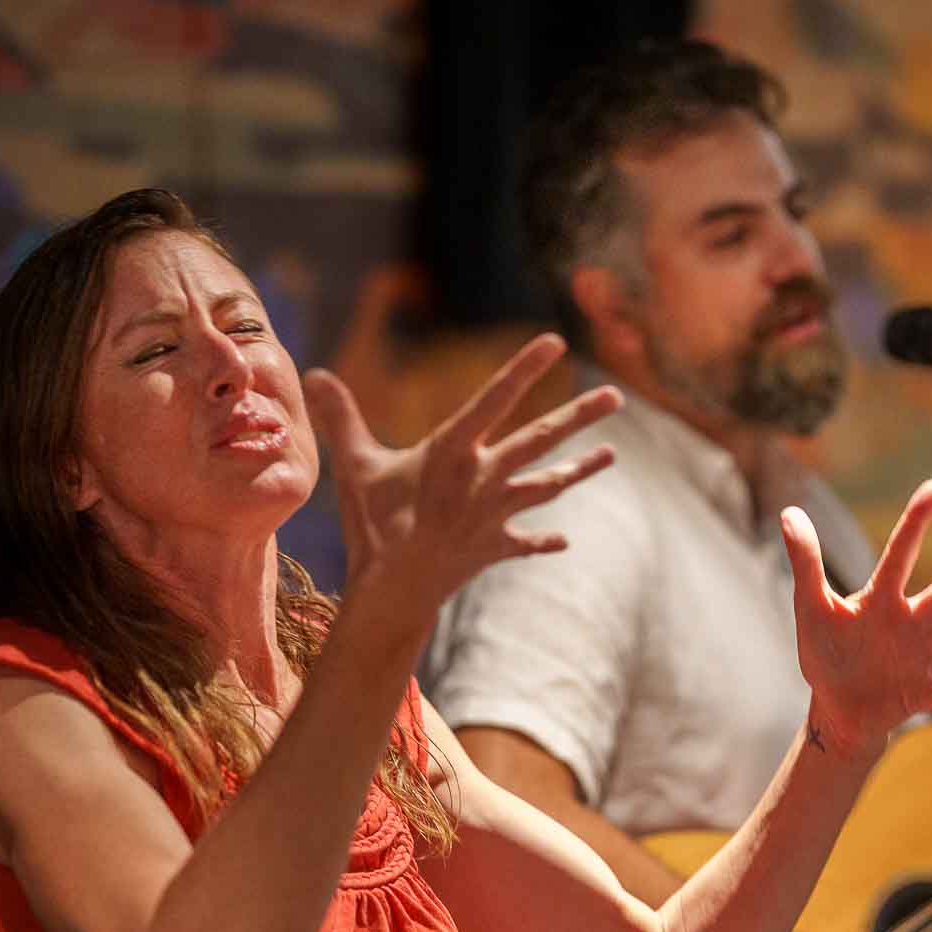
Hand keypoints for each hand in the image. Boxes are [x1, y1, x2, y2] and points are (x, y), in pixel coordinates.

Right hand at [305, 333, 620, 613]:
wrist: (395, 590)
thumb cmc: (374, 525)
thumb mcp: (356, 467)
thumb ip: (342, 418)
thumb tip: (316, 372)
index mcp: (454, 450)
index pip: (495, 397)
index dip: (525, 368)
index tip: (555, 341)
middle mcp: (485, 476)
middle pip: (542, 439)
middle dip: (579, 416)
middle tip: (616, 397)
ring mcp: (496, 512)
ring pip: (548, 485)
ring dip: (580, 469)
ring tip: (610, 456)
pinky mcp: (496, 545)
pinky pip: (527, 541)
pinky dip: (544, 540)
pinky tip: (563, 540)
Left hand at [782, 479, 931, 760]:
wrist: (837, 708)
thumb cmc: (828, 652)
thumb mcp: (812, 607)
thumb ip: (805, 562)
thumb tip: (790, 511)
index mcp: (882, 599)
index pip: (899, 554)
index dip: (915, 521)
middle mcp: (910, 623)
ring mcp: (919, 658)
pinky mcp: (919, 694)